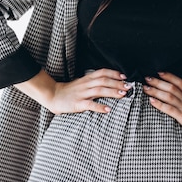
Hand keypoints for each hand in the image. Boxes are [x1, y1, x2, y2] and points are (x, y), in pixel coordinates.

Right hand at [15, 68, 130, 114]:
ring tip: (122, 95)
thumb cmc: (70, 91)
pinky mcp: (78, 104)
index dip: (114, 73)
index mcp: (87, 79)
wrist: (54, 96)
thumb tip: (110, 82)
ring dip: (112, 92)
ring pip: (99, 90)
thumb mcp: (82, 83)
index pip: (102, 72)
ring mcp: (82, 94)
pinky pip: (90, 105)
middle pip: (104, 81)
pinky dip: (99, 107)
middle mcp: (86, 84)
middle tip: (128, 87)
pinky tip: (108, 110)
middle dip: (117, 83)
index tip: (124, 76)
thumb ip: (94, 82)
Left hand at [143, 71, 181, 141]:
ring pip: (168, 96)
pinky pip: (169, 109)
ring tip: (146, 88)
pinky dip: (159, 104)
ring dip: (155, 91)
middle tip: (147, 78)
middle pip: (171, 87)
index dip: (169, 76)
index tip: (159, 72)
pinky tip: (151, 101)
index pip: (179, 82)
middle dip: (158, 82)